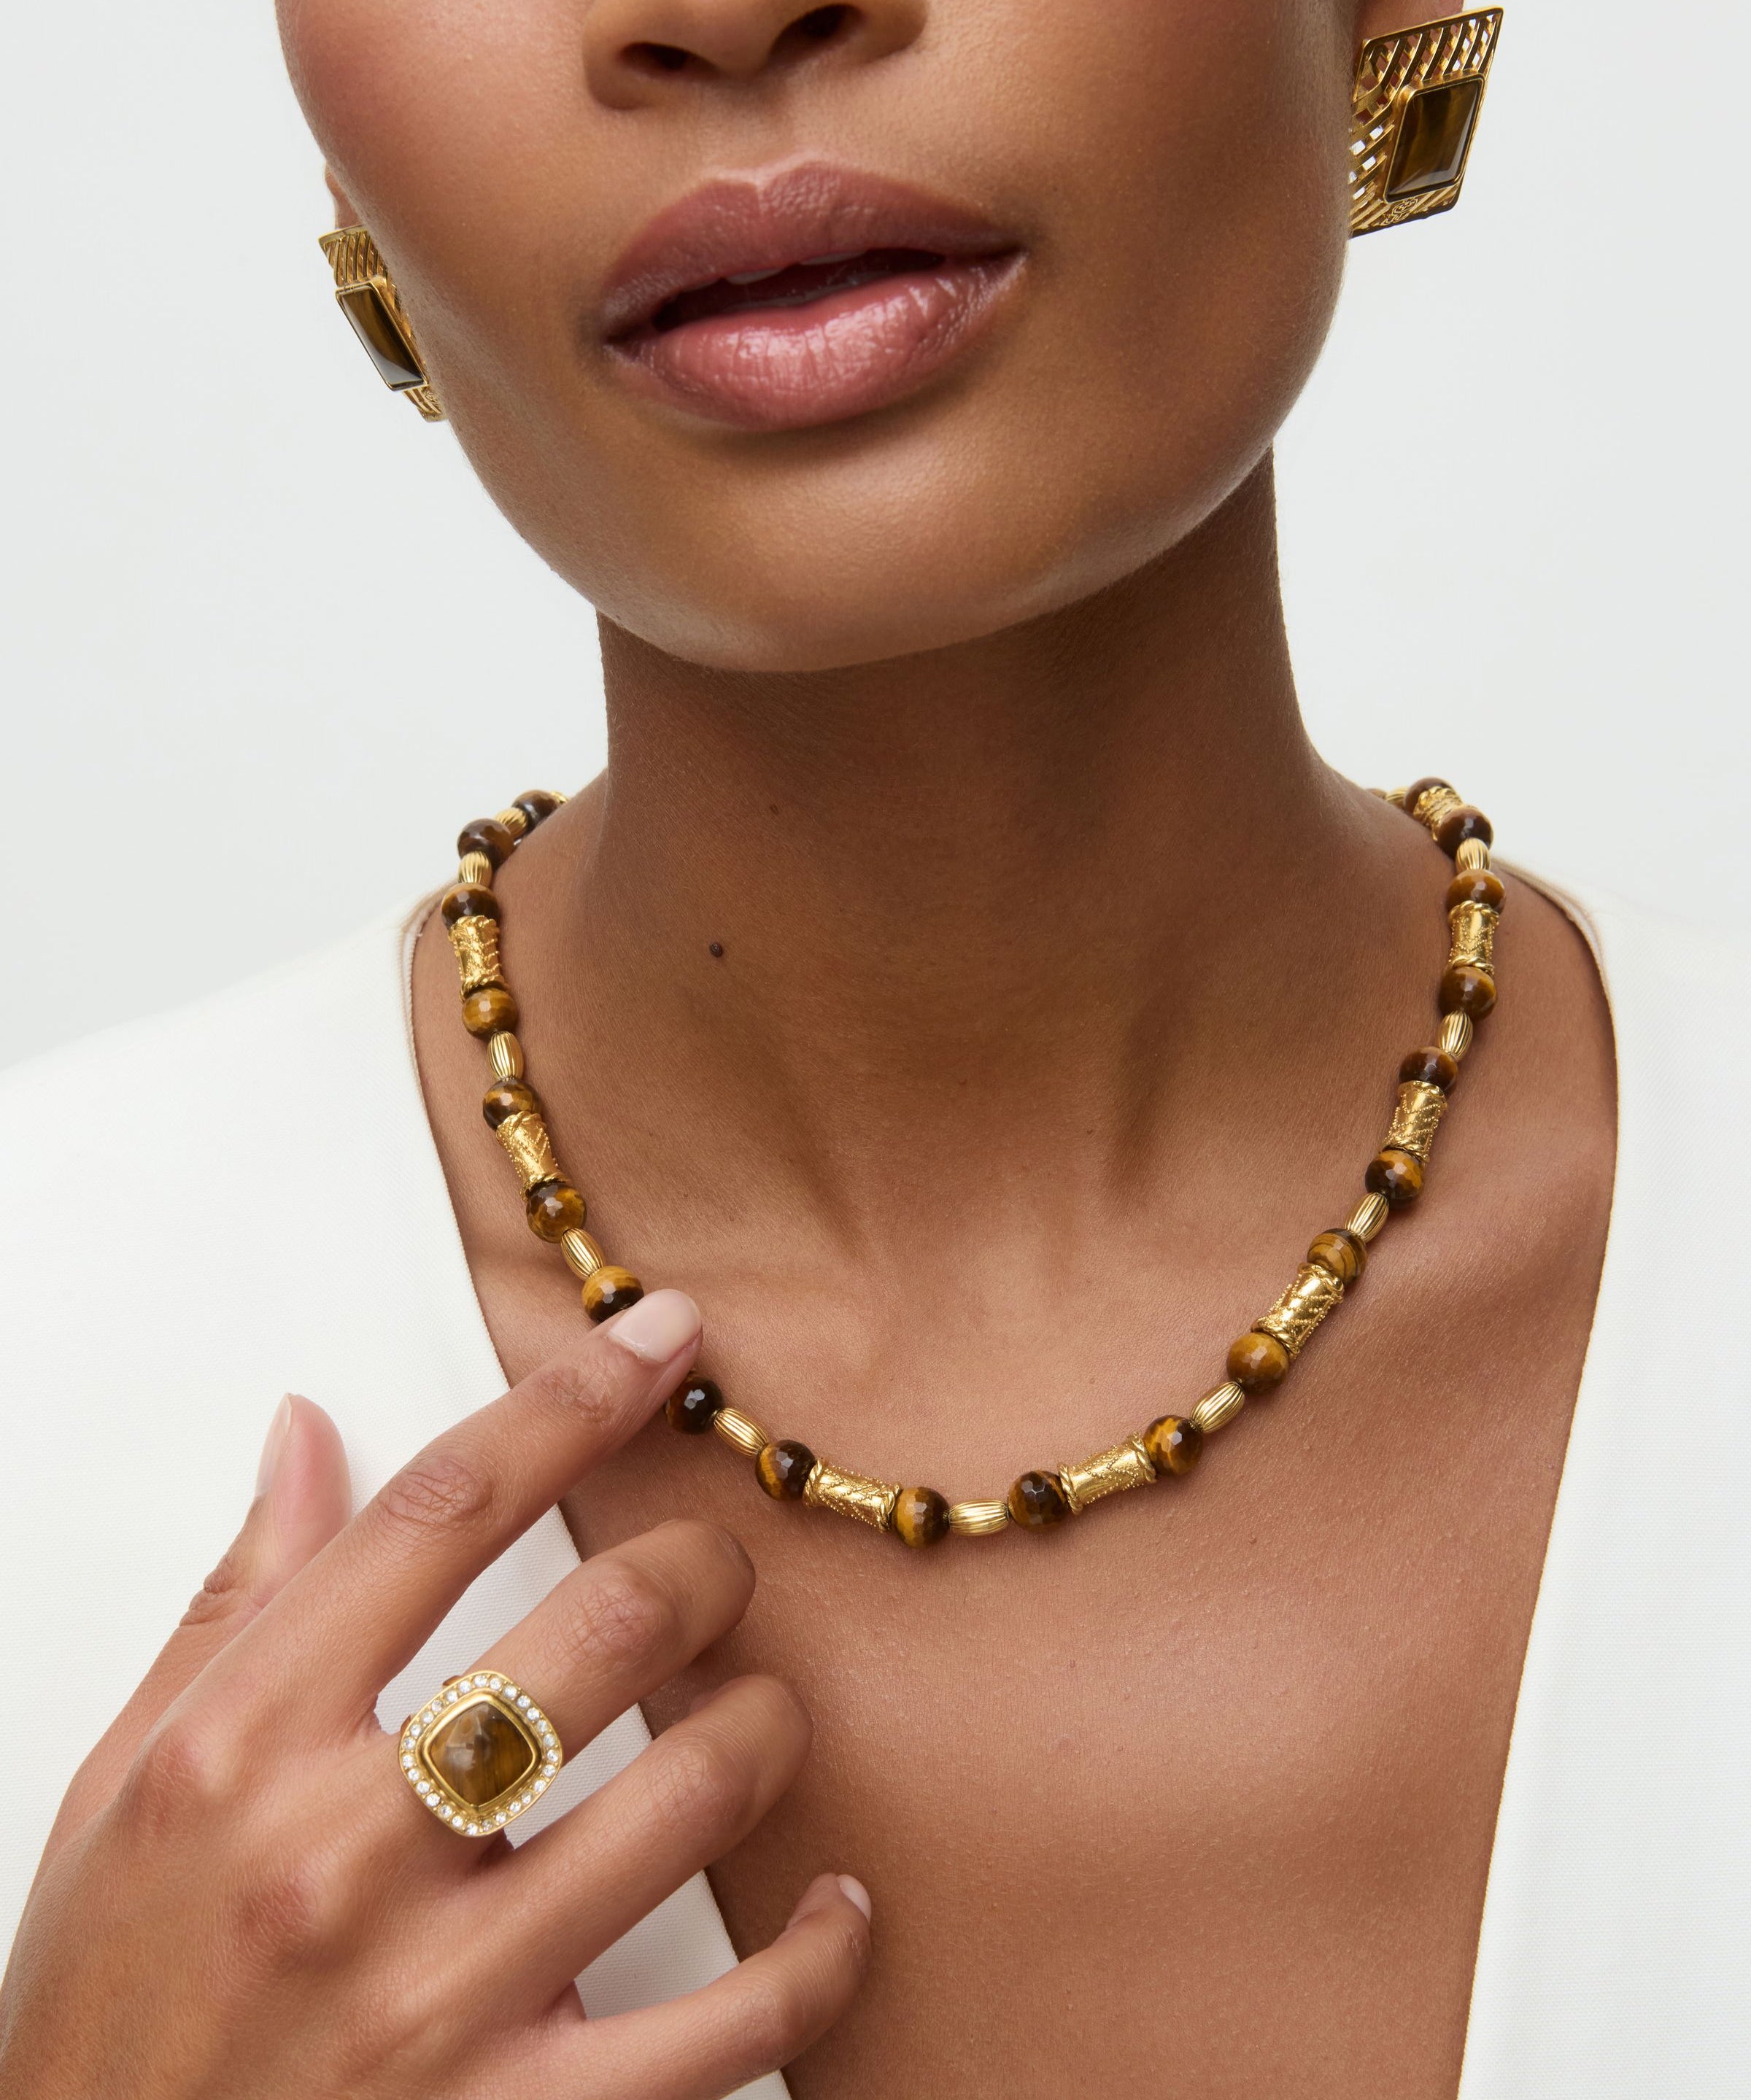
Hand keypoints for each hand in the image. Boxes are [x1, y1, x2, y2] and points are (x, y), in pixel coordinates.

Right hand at [0, 1291, 869, 2097]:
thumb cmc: (105, 2012)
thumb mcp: (121, 1787)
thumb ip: (237, 1600)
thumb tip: (307, 1432)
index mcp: (243, 1746)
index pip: (448, 1505)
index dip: (577, 1397)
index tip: (662, 1340)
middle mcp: (342, 1857)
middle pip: (607, 1622)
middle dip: (702, 1562)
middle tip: (713, 1569)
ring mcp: (438, 2000)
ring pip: (696, 1790)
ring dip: (767, 1724)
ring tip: (755, 1715)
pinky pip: (739, 2022)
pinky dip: (820, 1950)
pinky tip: (832, 1907)